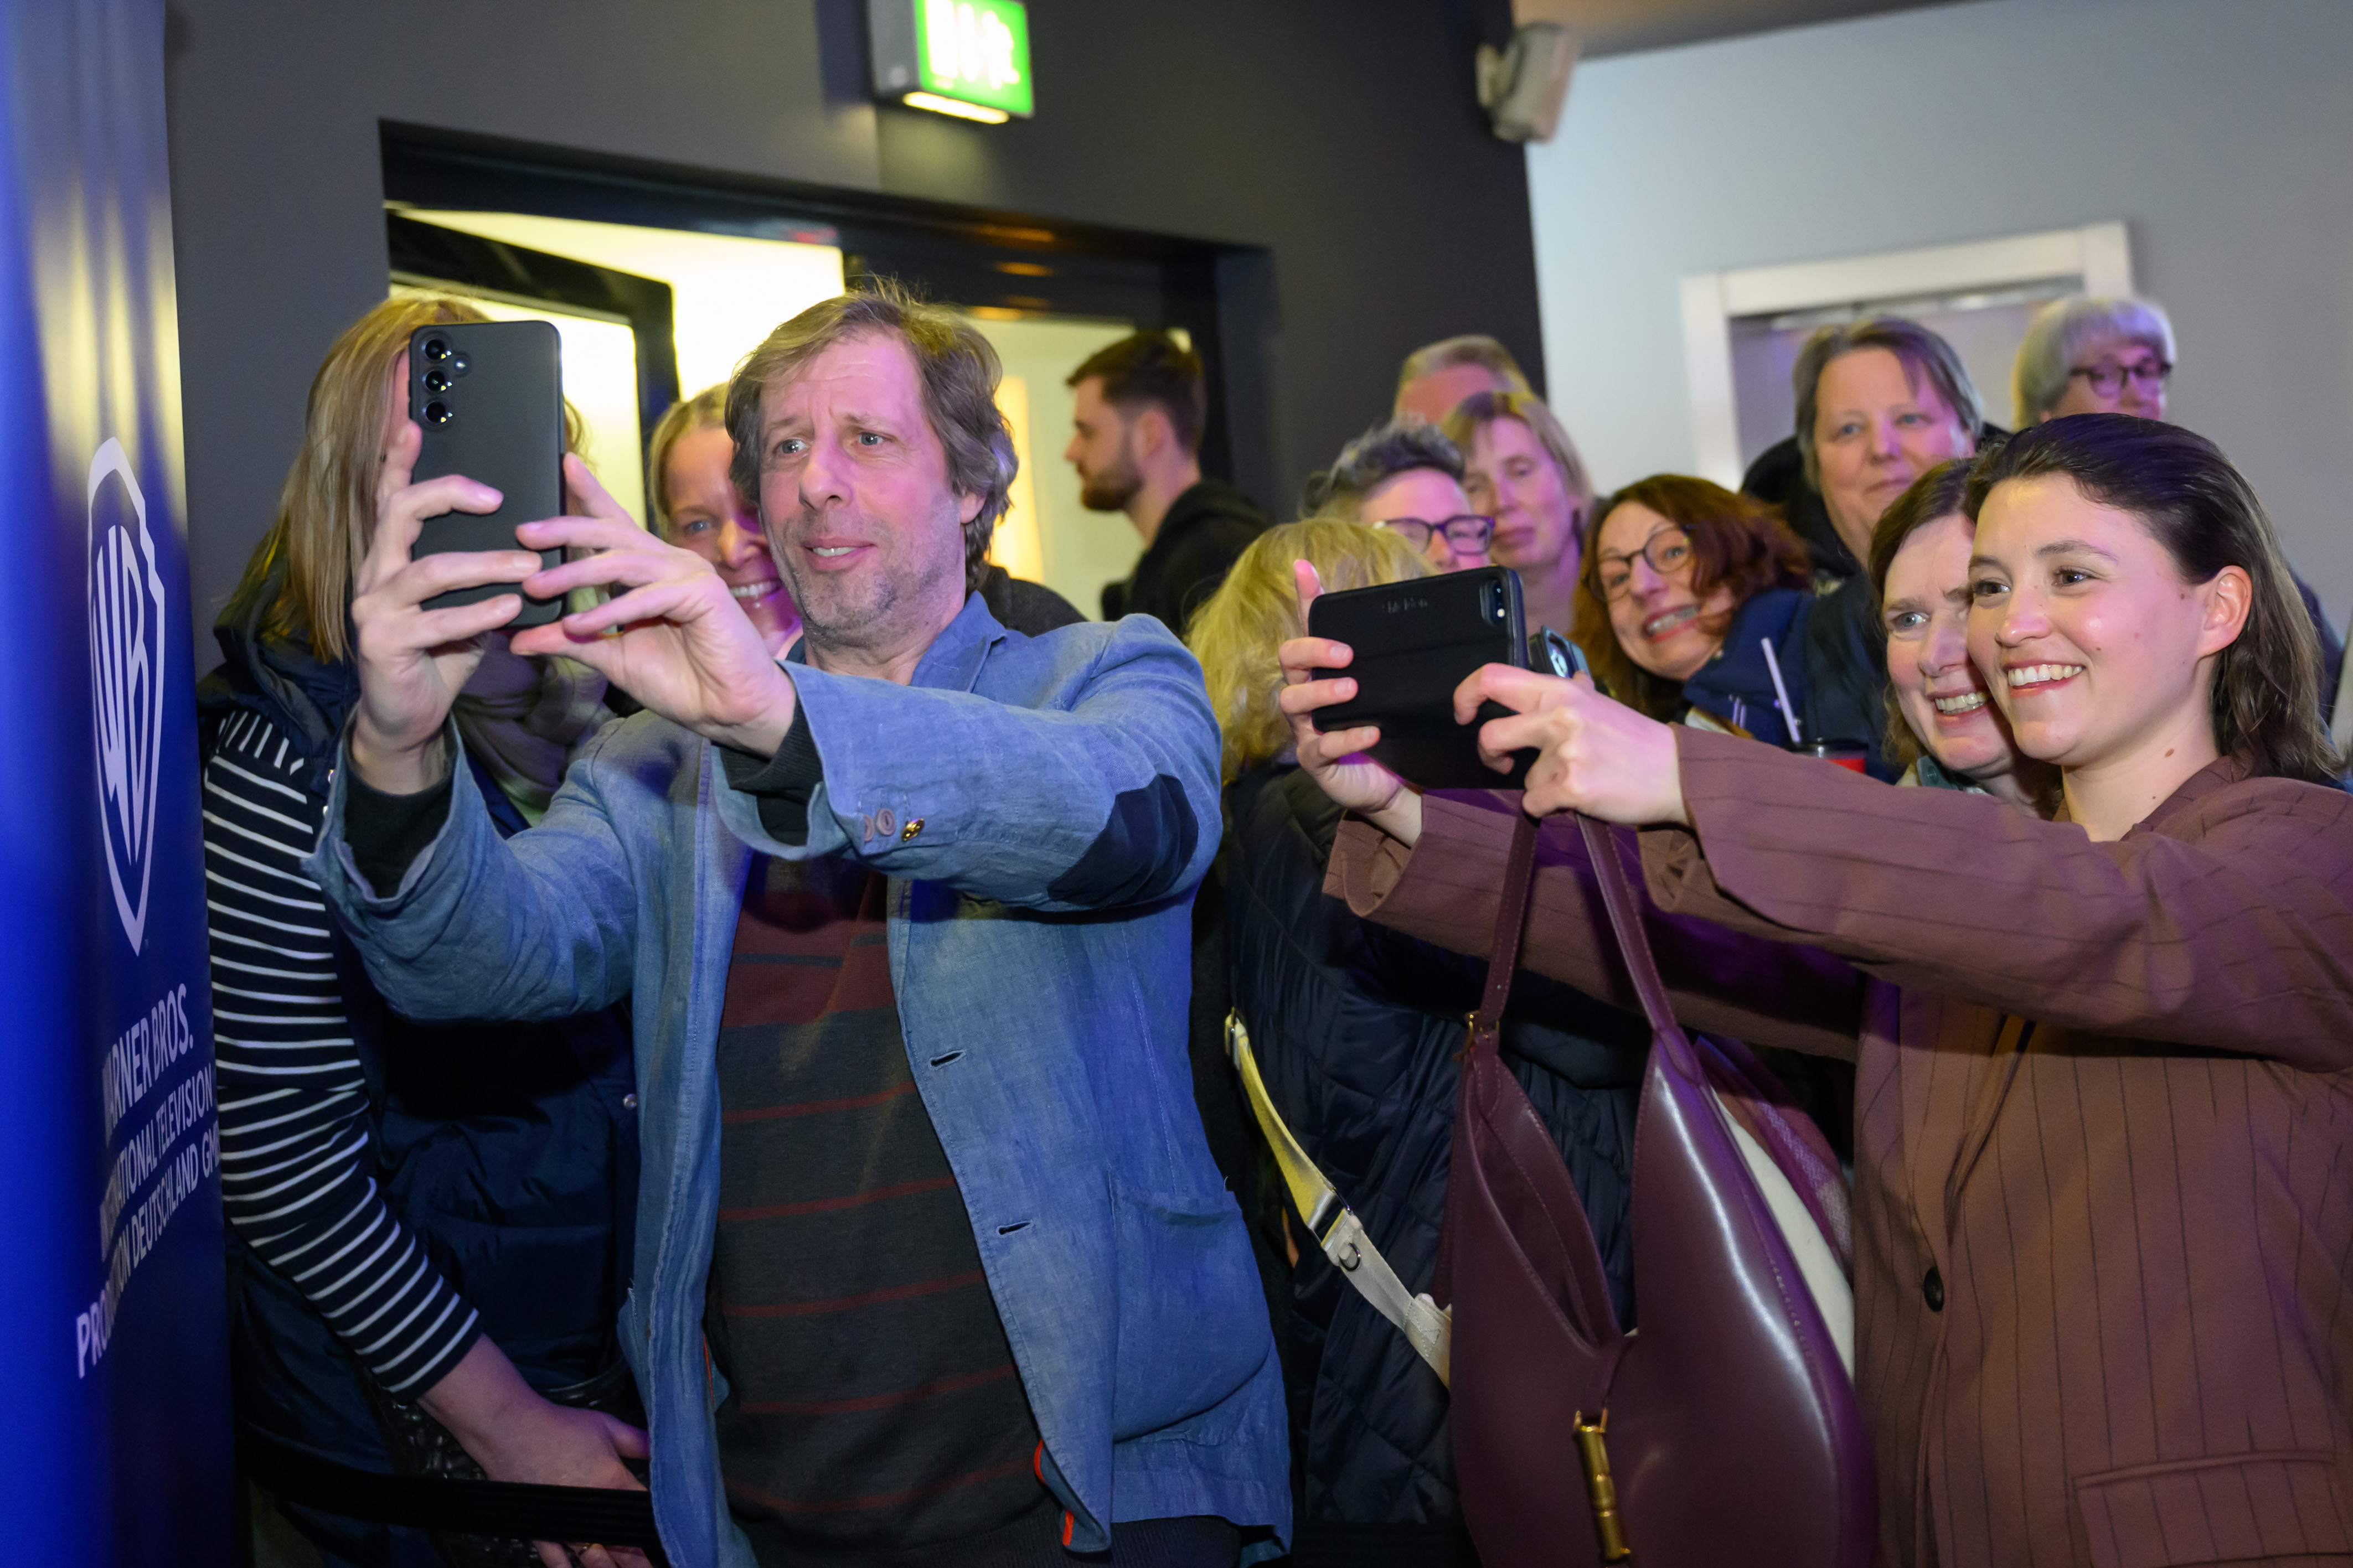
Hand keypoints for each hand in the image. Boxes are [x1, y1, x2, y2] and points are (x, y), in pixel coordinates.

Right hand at [348, 422, 546, 792]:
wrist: (408, 715)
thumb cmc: (440, 651)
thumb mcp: (464, 600)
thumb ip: (481, 566)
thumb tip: (530, 534)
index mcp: (391, 554)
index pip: (390, 493)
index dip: (398, 454)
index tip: (413, 416)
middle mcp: (374, 572)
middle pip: (401, 512)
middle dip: (448, 494)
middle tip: (496, 497)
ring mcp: (373, 608)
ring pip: (428, 569)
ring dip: (485, 563)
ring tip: (528, 564)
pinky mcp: (384, 644)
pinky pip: (437, 622)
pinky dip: (478, 612)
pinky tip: (511, 609)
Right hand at [418, 1337, 652, 1567]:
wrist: (511, 1431)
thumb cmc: (558, 1426)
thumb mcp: (607, 1426)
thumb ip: (638, 1440)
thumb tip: (664, 1448)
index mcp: (612, 1480)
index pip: (646, 1510)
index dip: (661, 1525)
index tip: (674, 1538)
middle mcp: (592, 1509)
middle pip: (623, 1545)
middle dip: (640, 1561)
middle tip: (653, 1567)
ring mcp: (565, 1523)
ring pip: (595, 1559)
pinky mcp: (541, 1529)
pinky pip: (556, 1560)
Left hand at [508, 456, 797, 755]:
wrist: (729, 709)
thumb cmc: (681, 680)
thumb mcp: (611, 656)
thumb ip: (570, 641)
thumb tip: (518, 638)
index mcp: (650, 570)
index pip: (615, 524)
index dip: (591, 493)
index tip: (563, 463)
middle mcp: (670, 563)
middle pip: (613, 533)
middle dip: (567, 529)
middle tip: (525, 533)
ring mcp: (689, 574)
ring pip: (624, 561)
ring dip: (577, 573)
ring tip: (537, 586)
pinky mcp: (703, 594)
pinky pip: (648, 596)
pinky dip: (611, 610)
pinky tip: (578, 623)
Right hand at [1273, 560, 1421, 846]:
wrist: (1394, 783)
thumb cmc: (1386, 729)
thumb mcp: (1390, 688)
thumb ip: (1389, 658)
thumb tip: (1413, 617)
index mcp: (1323, 672)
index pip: (1309, 626)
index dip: (1305, 597)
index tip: (1305, 568)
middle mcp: (1308, 695)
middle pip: (1288, 659)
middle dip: (1312, 651)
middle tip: (1347, 654)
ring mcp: (1307, 728)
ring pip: (1292, 701)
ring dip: (1321, 691)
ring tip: (1352, 690)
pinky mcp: (1316, 760)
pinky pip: (1320, 746)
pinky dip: (1345, 737)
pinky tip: (1370, 732)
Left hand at [1453, 663, 1688, 825]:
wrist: (1677, 774)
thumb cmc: (1637, 741)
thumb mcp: (1602, 704)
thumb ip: (1574, 693)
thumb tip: (1565, 678)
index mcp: (1560, 691)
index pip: (1492, 677)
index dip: (1465, 694)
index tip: (1463, 714)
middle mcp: (1559, 716)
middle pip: (1490, 735)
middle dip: (1489, 754)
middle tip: (1500, 763)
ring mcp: (1566, 752)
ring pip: (1522, 778)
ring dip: (1541, 786)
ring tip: (1576, 778)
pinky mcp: (1573, 787)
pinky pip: (1535, 804)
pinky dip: (1550, 808)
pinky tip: (1578, 798)